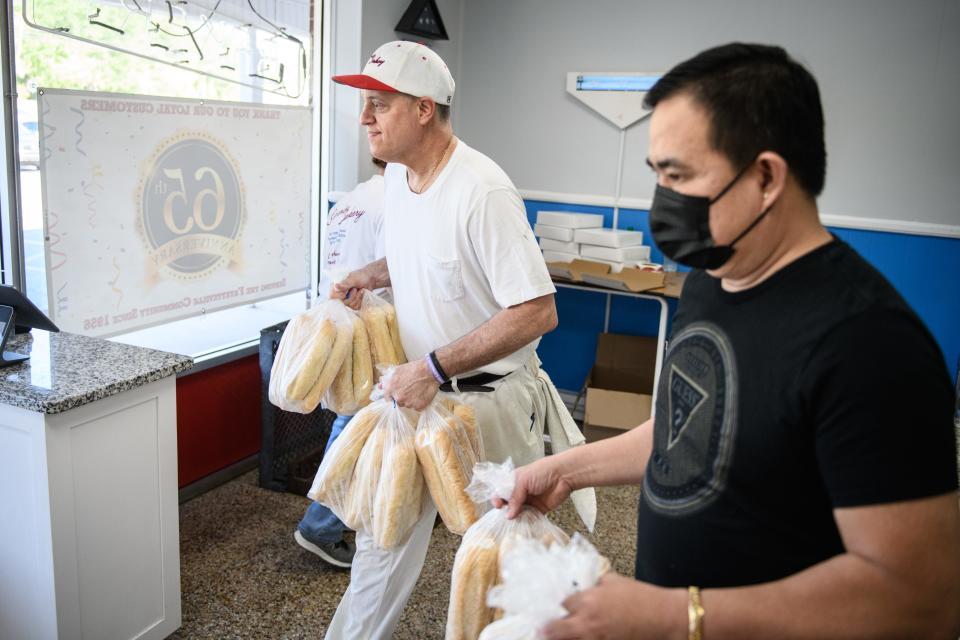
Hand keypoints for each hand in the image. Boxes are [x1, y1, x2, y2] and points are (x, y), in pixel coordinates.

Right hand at [330, 270, 373, 309]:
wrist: (371, 279)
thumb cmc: (361, 276)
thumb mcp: (353, 279)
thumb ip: (345, 284)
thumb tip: (335, 286)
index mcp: (338, 287)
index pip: (332, 296)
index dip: (338, 297)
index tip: (344, 294)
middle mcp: (342, 294)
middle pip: (343, 303)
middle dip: (352, 297)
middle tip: (356, 289)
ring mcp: (348, 299)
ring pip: (350, 305)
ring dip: (357, 298)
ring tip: (361, 290)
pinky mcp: (354, 303)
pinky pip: (355, 307)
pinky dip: (360, 300)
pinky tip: (362, 294)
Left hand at [382, 358, 438, 410]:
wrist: (429, 371)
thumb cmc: (414, 368)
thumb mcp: (397, 370)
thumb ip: (387, 379)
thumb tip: (380, 385)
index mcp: (390, 389)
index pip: (387, 398)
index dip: (393, 395)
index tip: (398, 392)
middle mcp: (398, 398)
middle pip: (398, 402)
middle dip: (402, 397)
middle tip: (410, 389)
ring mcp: (408, 403)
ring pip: (408, 405)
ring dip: (411, 400)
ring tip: (417, 390)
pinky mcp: (418, 406)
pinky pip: (417, 407)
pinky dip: (419, 402)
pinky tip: (422, 394)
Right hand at [493, 455, 574, 518]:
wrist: (563, 475)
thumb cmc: (542, 472)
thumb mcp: (524, 481)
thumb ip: (515, 497)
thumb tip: (508, 515)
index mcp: (514, 481)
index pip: (500, 492)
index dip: (497, 499)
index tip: (498, 506)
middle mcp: (520, 492)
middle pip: (508, 504)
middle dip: (505, 511)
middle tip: (506, 517)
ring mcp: (529, 502)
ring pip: (518, 513)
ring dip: (515, 519)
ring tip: (514, 524)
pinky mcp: (539, 510)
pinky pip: (530, 519)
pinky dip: (526, 523)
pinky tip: (523, 526)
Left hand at [542, 574, 683, 639]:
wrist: (665, 617)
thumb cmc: (642, 598)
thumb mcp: (614, 581)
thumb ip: (594, 585)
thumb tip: (584, 587)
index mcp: (587, 600)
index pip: (560, 604)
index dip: (556, 606)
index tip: (552, 609)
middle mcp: (587, 622)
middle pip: (554, 630)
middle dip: (547, 629)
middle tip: (541, 630)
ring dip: (562, 638)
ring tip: (554, 636)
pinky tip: (579, 639)